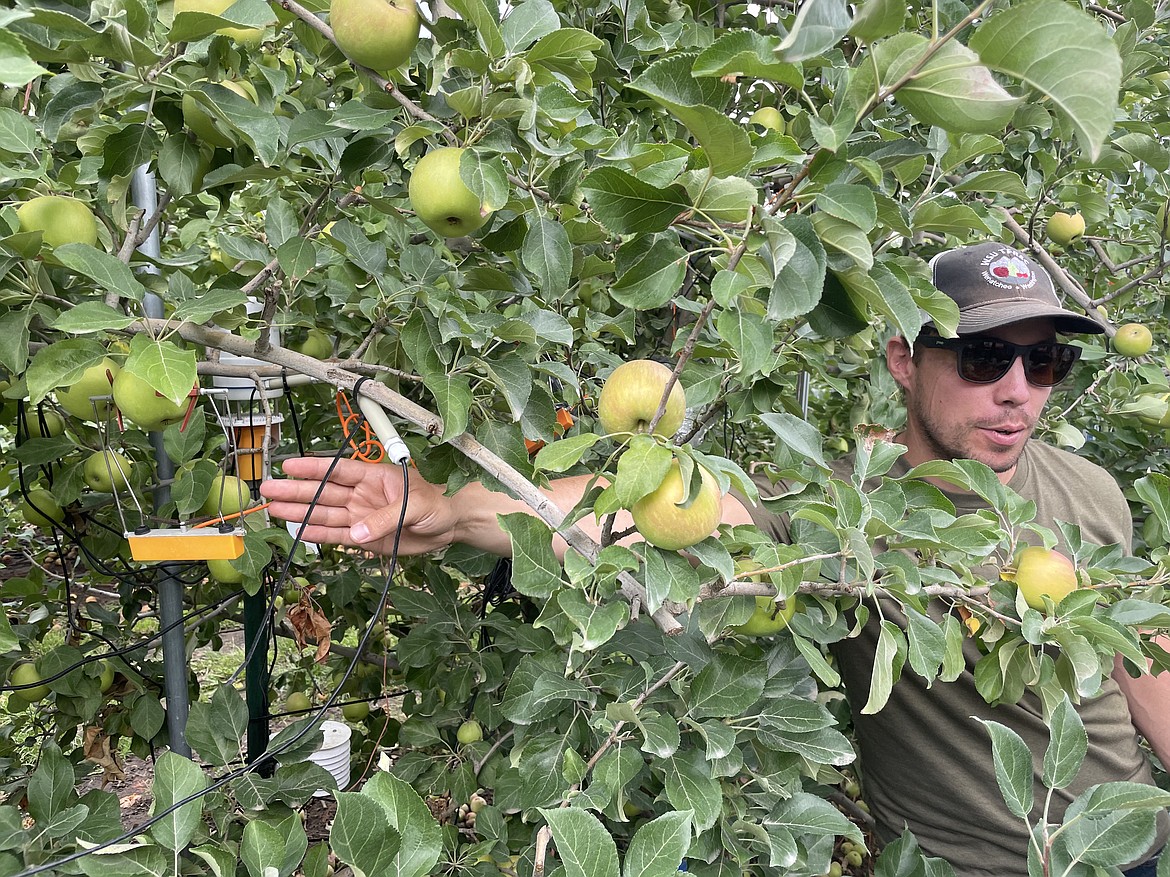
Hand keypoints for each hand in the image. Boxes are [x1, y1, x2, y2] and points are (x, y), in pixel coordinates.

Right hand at [260, 457, 456, 556]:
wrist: (450, 525)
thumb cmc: (438, 504)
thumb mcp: (415, 506)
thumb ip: (386, 517)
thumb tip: (356, 532)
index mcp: (373, 477)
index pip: (337, 471)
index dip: (313, 469)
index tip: (288, 466)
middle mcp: (362, 495)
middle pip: (324, 492)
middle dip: (296, 491)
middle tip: (268, 489)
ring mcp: (361, 515)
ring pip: (325, 513)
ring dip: (300, 512)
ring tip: (273, 510)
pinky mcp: (365, 537)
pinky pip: (337, 535)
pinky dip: (318, 534)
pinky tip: (298, 531)